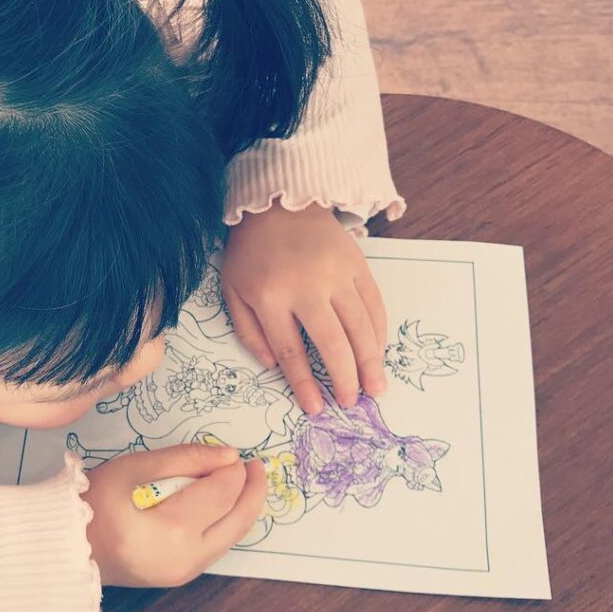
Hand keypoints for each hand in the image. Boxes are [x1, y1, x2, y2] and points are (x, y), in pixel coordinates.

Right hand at [81, 442, 267, 587]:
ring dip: (243, 507)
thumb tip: (227, 454)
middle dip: (252, 490)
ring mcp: (186, 573)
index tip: (234, 451)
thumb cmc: (91, 505)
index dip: (233, 470)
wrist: (65, 550)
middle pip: (238, 520)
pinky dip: (227, 523)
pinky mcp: (182, 576)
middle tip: (257, 464)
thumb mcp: (131, 469)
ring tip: (246, 479)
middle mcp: (187, 558)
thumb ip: (182, 458)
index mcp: (172, 531)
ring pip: (232, 537)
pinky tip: (225, 503)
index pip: (220, 494)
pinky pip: (217, 546)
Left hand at [219, 200, 387, 414]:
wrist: (278, 204)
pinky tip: (379, 352)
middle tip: (352, 403)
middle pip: (332, 343)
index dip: (305, 383)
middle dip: (345, 378)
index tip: (316, 407)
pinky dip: (379, 331)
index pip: (291, 351)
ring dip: (371, 361)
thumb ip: (248, 332)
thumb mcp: (233, 291)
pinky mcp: (357, 264)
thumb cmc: (251, 252)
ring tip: (377, 388)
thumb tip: (273, 367)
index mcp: (269, 297)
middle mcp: (306, 287)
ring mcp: (336, 274)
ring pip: (360, 326)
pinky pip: (374, 304)